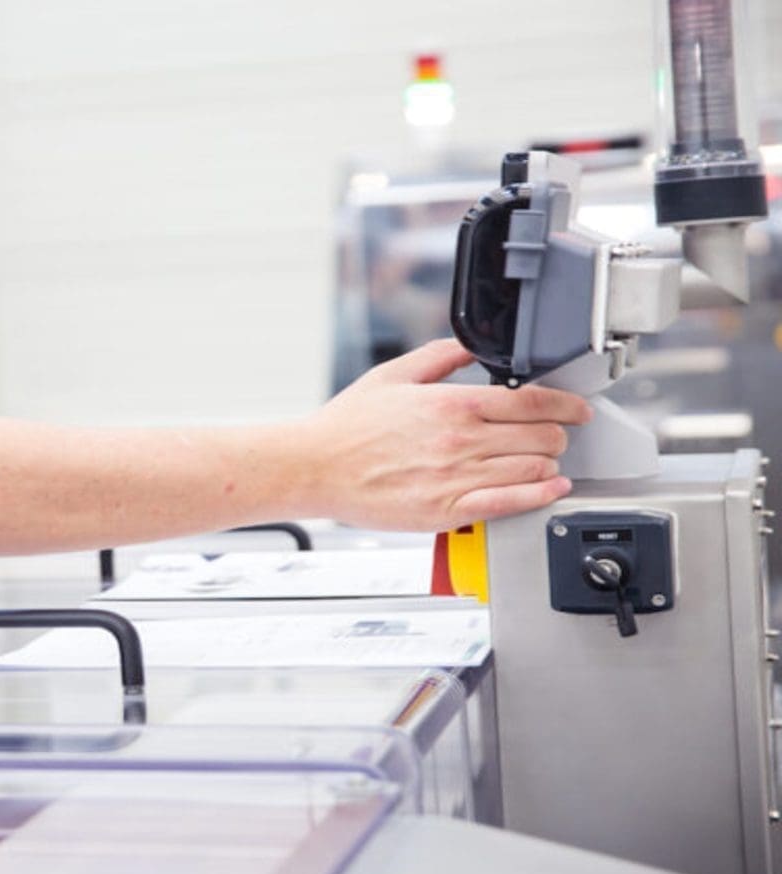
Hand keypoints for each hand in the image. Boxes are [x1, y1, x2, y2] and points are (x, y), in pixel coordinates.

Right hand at [298, 339, 591, 530]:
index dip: (565, 404)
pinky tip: (550, 489)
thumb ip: (439, 356)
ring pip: (533, 469)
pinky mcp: (448, 510)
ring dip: (550, 463)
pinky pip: (511, 503)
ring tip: (549, 460)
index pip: (532, 401)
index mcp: (451, 403)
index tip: (575, 408)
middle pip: (542, 436)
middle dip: (558, 434)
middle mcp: (460, 440)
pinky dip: (540, 495)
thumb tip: (470, 346)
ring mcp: (456, 477)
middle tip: (558, 434)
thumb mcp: (392, 375)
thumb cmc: (346, 427)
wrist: (314, 468)